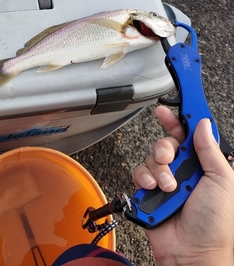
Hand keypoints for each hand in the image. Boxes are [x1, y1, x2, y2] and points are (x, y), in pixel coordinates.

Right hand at [133, 105, 233, 265]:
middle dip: (165, 148)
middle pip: (166, 143)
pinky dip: (145, 181)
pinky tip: (154, 191)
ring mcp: (164, 182)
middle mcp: (182, 171)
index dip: (178, 120)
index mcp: (202, 166)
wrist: (193, 254)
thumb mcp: (222, 182)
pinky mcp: (148, 193)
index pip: (188, 135)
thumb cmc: (215, 225)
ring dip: (158, 170)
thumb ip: (210, 150)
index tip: (168, 108)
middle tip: (170, 158)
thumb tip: (203, 124)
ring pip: (151, 158)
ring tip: (168, 187)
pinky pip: (139, 174)